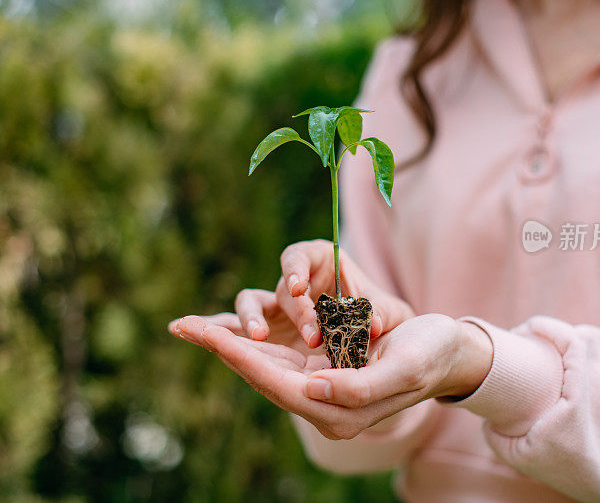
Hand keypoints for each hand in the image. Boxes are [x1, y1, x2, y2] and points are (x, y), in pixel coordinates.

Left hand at [168, 312, 492, 439]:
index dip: (240, 357)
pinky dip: (250, 342)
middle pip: (260, 375)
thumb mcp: (402, 369)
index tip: (207, 334)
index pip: (277, 383)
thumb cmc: (430, 356)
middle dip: (222, 348)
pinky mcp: (321, 371)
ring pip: (263, 366)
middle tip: (181, 325)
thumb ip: (357, 387)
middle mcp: (322, 404)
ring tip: (191, 326)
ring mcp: (320, 389)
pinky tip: (227, 329)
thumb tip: (311, 389)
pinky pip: (277, 358)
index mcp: (338, 411)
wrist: (448, 352)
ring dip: (229, 344)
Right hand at [236, 239, 413, 348]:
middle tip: (313, 338)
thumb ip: (381, 314)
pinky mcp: (269, 332)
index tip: (299, 289)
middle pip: (283, 290)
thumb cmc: (383, 317)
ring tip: (259, 338)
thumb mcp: (391, 312)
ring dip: (251, 320)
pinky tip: (208, 339)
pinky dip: (223, 332)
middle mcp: (295, 282)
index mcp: (320, 262)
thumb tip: (372, 324)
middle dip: (296, 314)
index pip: (297, 257)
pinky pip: (239, 329)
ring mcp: (278, 308)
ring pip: (251, 305)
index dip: (294, 270)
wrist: (379, 342)